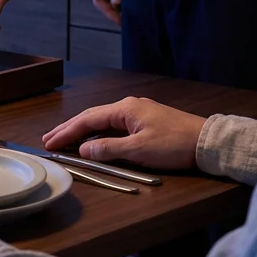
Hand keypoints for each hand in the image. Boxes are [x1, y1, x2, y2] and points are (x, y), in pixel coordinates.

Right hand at [42, 96, 207, 169]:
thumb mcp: (139, 150)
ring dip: (82, 131)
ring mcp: (138, 113)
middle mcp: (129, 106)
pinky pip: (114, 126)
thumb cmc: (174, 144)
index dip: (66, 131)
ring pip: (102, 121)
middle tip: (48, 139)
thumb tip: (83, 150)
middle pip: (92, 117)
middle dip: (69, 129)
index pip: (88, 119)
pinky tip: (92, 141)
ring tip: (64, 140)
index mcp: (125, 109)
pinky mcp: (146, 122)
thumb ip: (108, 149)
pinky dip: (98, 133)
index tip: (49, 142)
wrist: (207, 142)